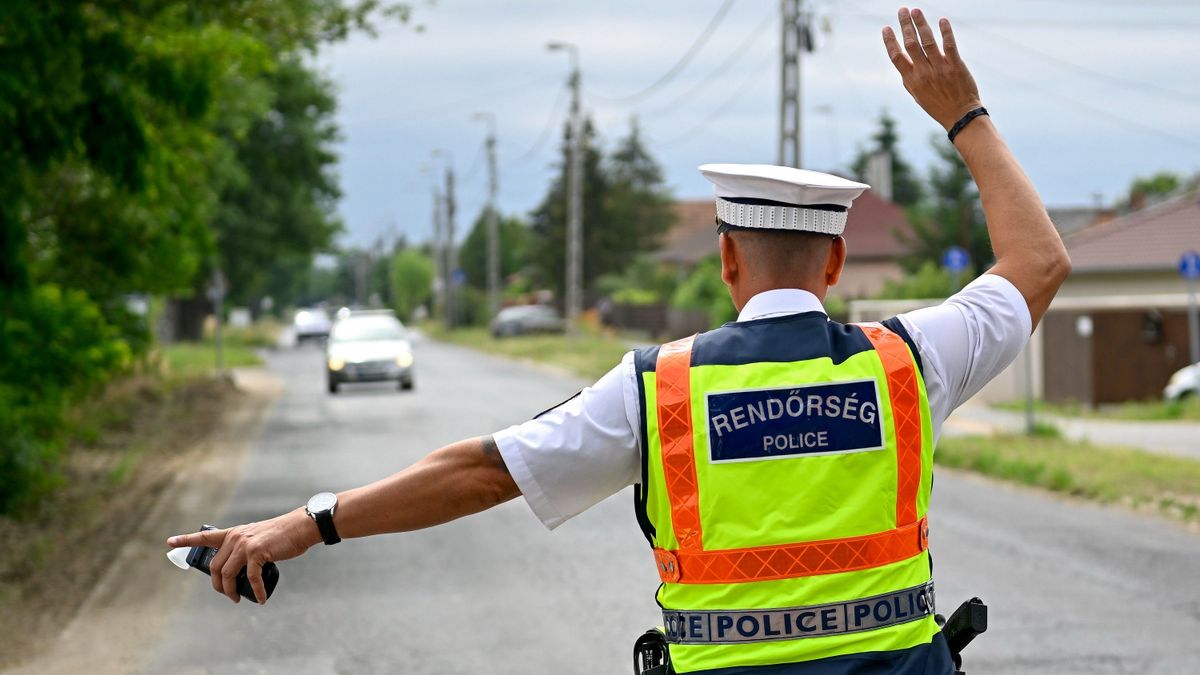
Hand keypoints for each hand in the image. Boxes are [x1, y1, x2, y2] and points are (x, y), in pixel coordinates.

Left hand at [167, 509, 318, 603]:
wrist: (300, 527)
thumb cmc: (281, 535)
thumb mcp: (257, 537)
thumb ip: (244, 548)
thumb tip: (237, 571)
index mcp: (233, 533)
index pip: (205, 537)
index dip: (186, 540)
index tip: (169, 542)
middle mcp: (235, 537)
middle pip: (215, 567)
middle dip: (218, 586)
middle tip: (227, 595)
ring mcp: (245, 544)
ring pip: (227, 574)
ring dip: (231, 592)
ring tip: (237, 599)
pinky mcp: (257, 553)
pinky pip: (250, 578)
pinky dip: (255, 591)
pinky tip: (260, 598)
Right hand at [882, 7, 980, 131]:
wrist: (960, 115)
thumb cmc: (938, 105)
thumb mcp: (918, 96)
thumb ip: (909, 79)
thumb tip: (902, 64)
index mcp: (912, 80)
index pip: (896, 57)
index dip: (890, 41)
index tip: (886, 28)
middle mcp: (923, 73)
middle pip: (910, 44)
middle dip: (905, 25)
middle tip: (902, 10)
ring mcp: (939, 68)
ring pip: (927, 41)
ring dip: (921, 24)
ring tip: (916, 10)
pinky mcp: (955, 65)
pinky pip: (949, 45)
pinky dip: (945, 32)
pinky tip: (942, 20)